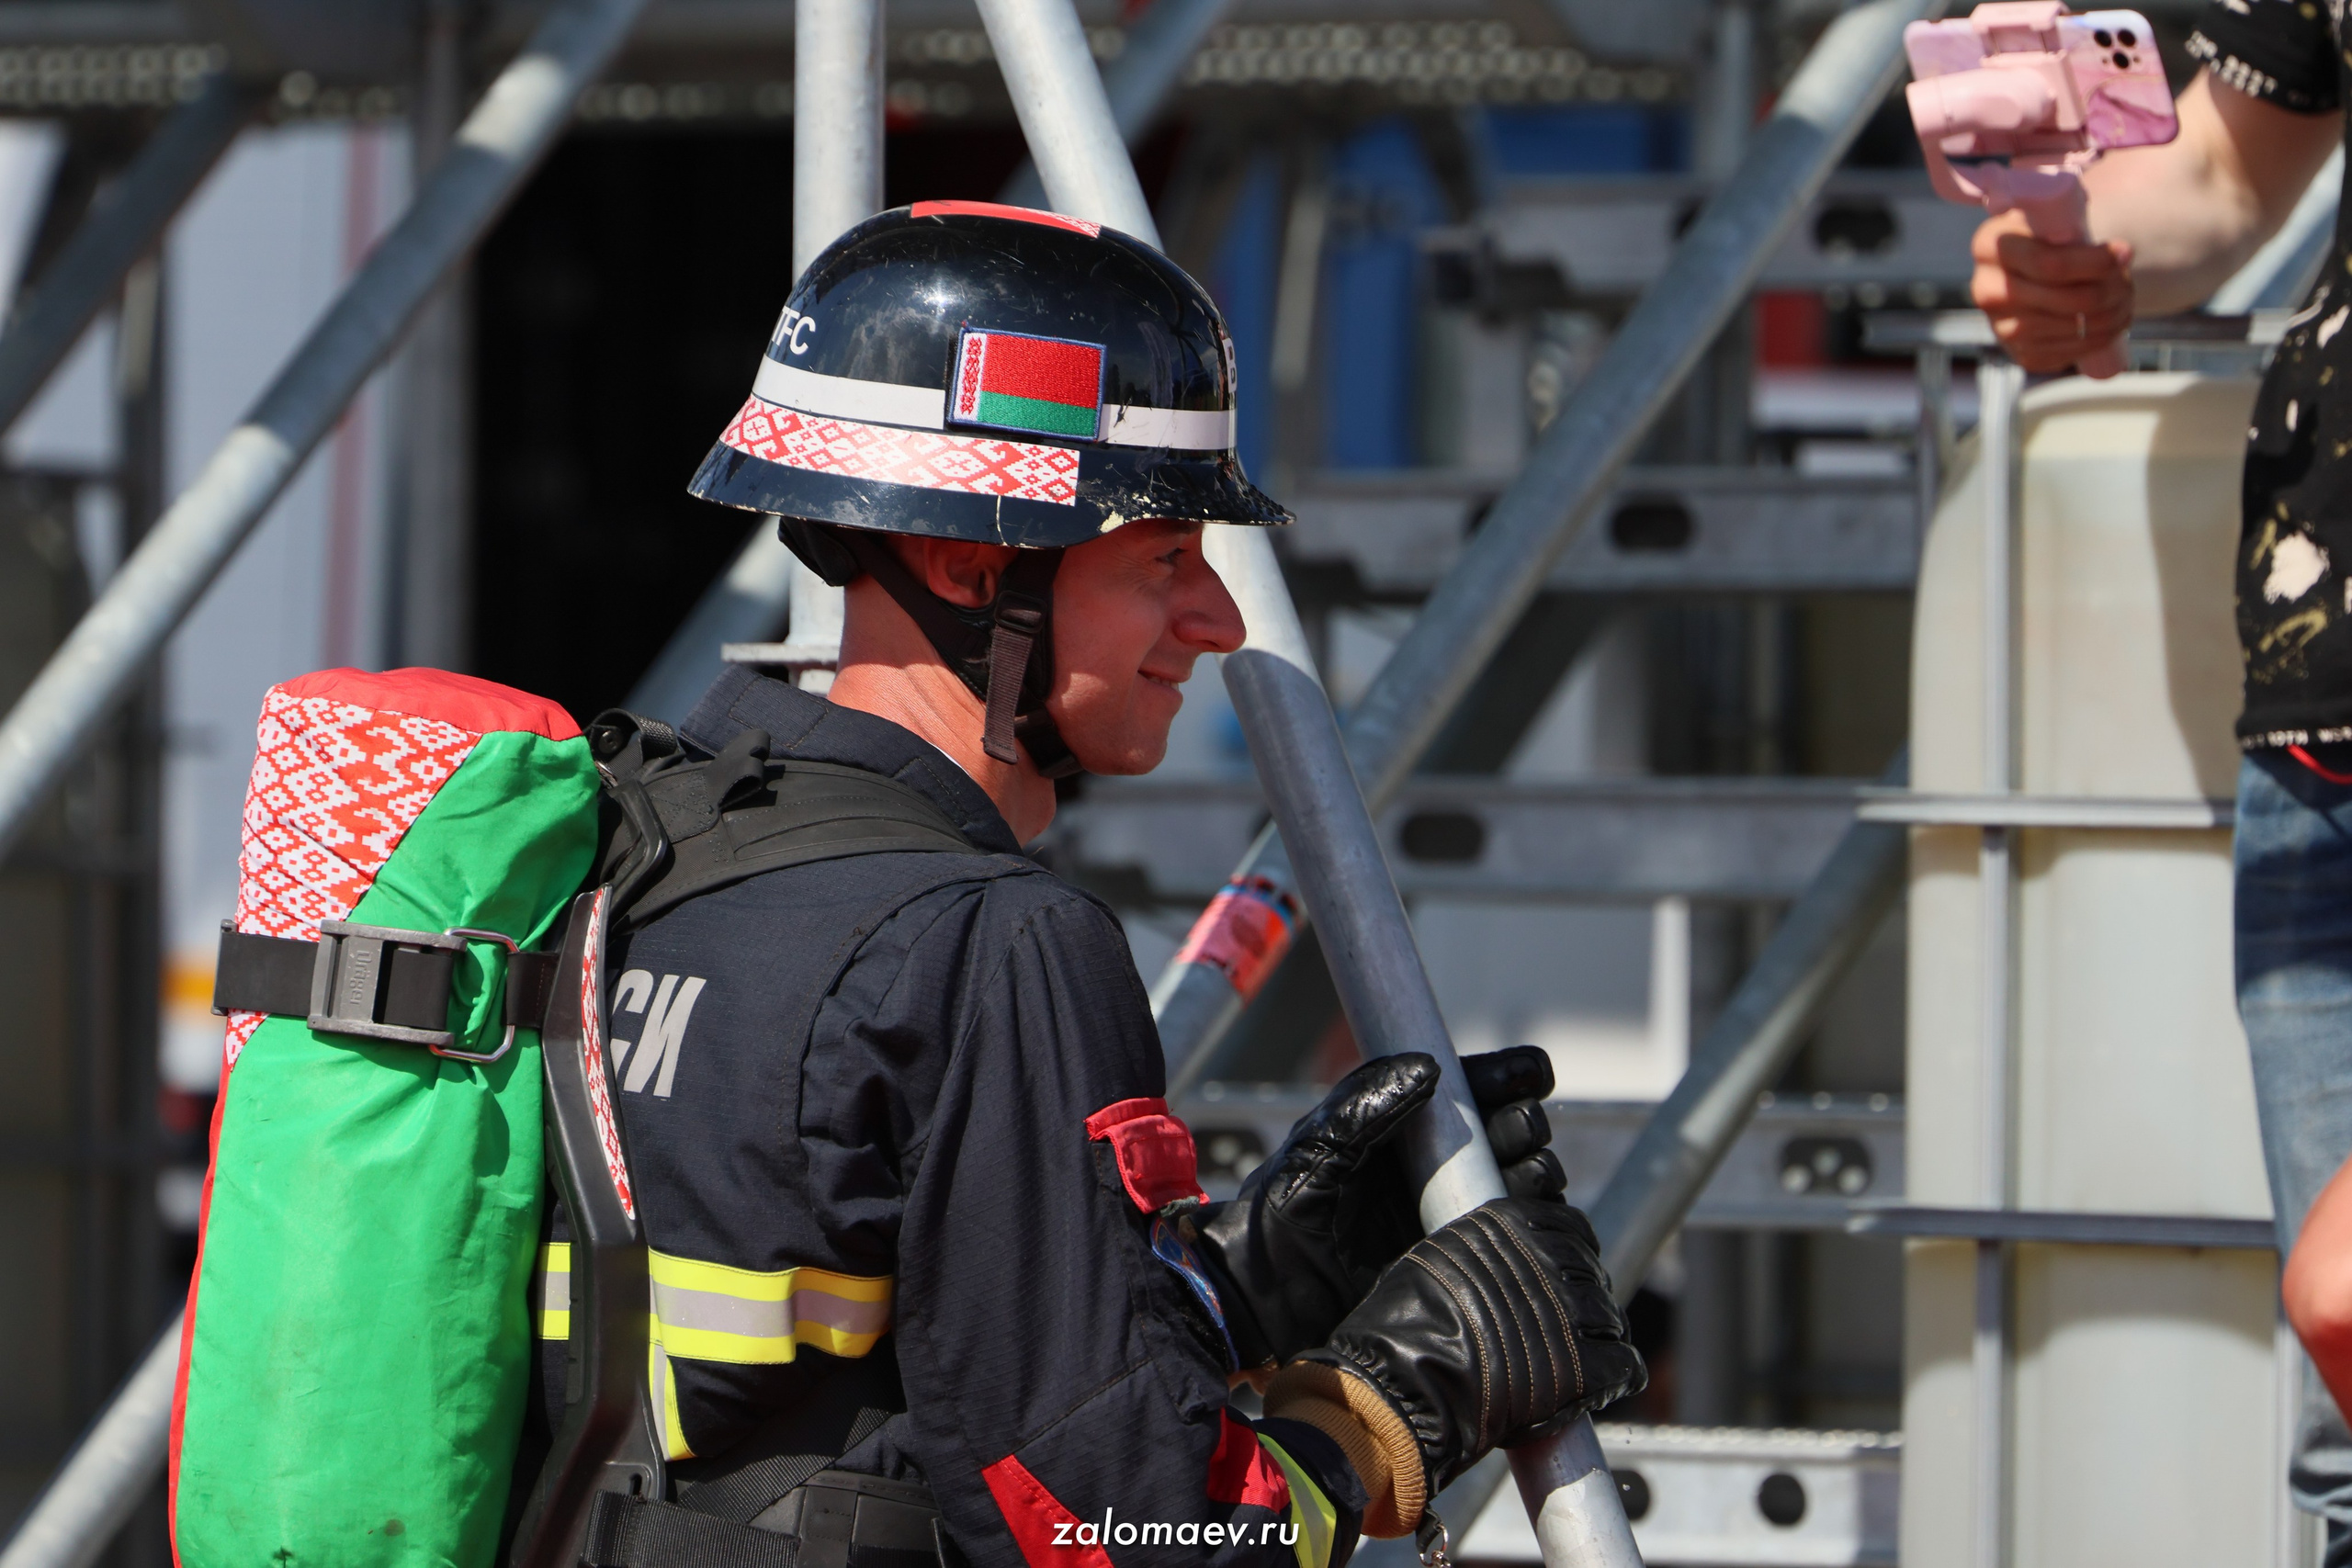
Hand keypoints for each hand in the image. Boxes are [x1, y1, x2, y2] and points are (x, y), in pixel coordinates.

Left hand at [1196, 1047, 1565, 1370]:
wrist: (1261, 1306)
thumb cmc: (1274, 1222)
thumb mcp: (1313, 1153)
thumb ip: (1362, 1108)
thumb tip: (1428, 1067)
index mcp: (1394, 1131)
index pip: (1461, 1093)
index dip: (1500, 1079)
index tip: (1529, 1075)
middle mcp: (1426, 1171)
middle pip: (1499, 1135)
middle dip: (1521, 1125)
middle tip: (1521, 1130)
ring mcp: (1443, 1218)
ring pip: (1514, 1183)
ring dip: (1534, 1170)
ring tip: (1531, 1173)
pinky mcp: (1455, 1267)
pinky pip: (1509, 1239)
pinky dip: (1531, 1223)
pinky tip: (1531, 1217)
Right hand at [1263, 1198, 1644, 1533]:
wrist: (1400, 1386)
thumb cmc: (1399, 1327)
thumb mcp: (1432, 1259)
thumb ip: (1475, 1251)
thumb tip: (1493, 1259)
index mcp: (1508, 1225)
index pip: (1568, 1225)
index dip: (1570, 1253)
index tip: (1561, 1277)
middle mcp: (1545, 1259)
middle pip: (1591, 1271)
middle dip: (1584, 1296)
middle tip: (1567, 1324)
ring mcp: (1568, 1312)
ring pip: (1610, 1315)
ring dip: (1600, 1336)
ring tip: (1579, 1357)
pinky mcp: (1585, 1367)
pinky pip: (1625, 1364)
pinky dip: (1619, 1376)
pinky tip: (1606, 1384)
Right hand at [1969, 209, 2134, 373]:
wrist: (2031, 269)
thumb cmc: (2049, 235)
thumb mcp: (2053, 215)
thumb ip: (2072, 222)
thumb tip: (2118, 255)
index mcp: (1990, 246)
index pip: (2050, 264)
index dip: (2096, 262)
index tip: (2125, 252)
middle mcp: (1987, 291)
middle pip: (2070, 300)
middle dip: (2113, 289)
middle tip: (2128, 279)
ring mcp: (2001, 328)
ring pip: (2077, 327)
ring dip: (2114, 314)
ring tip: (2124, 296)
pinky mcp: (2021, 354)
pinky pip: (2073, 351)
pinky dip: (2102, 337)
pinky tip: (2110, 320)